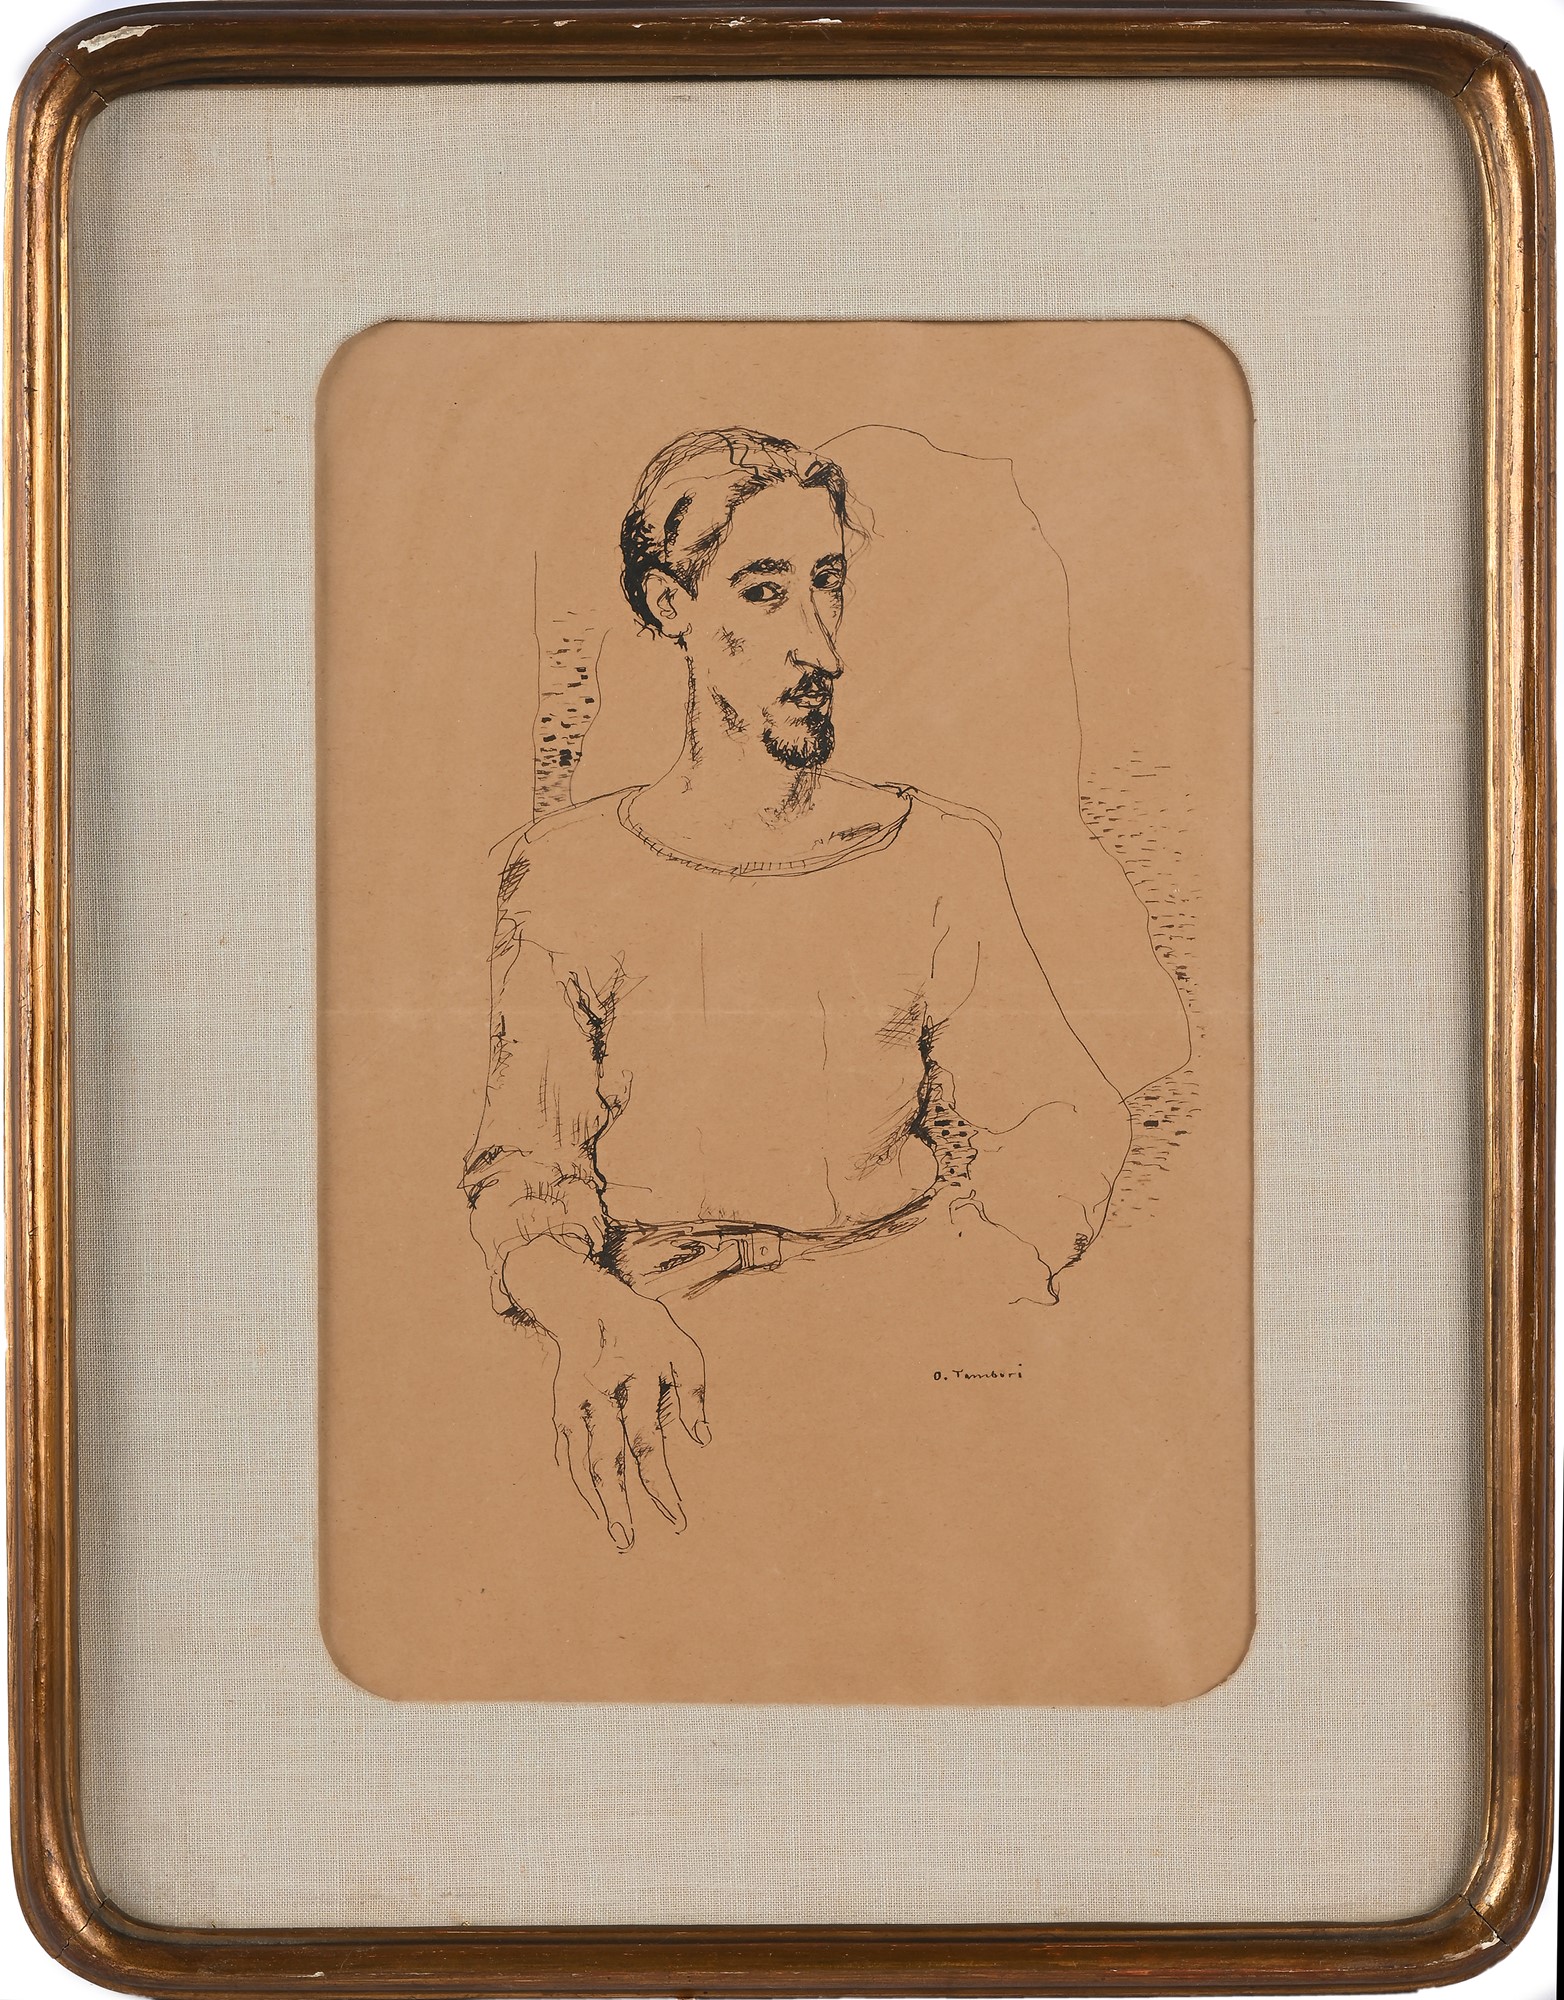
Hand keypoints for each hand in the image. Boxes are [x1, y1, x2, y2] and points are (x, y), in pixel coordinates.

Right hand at [500, 1237, 708, 1549]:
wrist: (585, 1298)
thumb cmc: (644, 1327)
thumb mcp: (680, 1346)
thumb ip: (693, 1392)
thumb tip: (702, 1441)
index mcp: (634, 1379)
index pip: (647, 1443)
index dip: (660, 1486)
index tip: (677, 1520)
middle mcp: (599, 1393)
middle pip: (606, 1459)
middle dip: (617, 1504)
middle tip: (627, 1543)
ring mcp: (573, 1400)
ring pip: (580, 1460)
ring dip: (596, 1499)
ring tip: (615, 1532)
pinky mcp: (560, 1405)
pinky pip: (568, 1449)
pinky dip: (578, 1476)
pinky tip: (593, 1502)